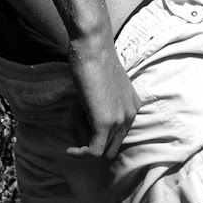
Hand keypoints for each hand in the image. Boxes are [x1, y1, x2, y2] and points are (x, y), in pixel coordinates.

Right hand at [65, 36, 140, 159]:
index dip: (98, 136)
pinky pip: (94, 151)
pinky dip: (81, 154)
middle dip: (93, 143)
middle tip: (77, 128)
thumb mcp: (101, 91)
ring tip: (74, 122)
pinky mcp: (106, 122)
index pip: (117, 136)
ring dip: (84, 144)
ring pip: (101, 149)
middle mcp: (131, 114)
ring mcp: (120, 119)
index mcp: (132, 107)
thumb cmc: (93, 63)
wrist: (93, 48)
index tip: (82, 130)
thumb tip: (84, 133)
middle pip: (111, 146)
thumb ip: (98, 110)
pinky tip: (70, 150)